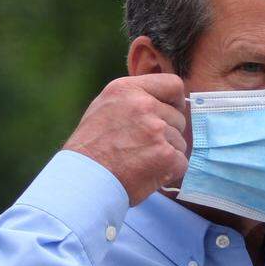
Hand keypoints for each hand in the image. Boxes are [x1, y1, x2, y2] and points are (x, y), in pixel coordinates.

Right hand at [63, 74, 187, 204]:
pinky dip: (169, 171)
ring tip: (140, 162)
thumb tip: (163, 102)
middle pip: (178, 117)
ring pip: (180, 142)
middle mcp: (144, 106)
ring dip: (166, 153)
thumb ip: (133, 100)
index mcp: (128, 90)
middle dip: (167, 133)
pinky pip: (181, 162)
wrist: (83, 181)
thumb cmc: (90, 148)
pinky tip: (147, 173)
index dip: (176, 101)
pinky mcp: (167, 155)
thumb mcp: (105, 107)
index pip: (173, 84)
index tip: (172, 112)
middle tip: (143, 147)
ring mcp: (157, 130)